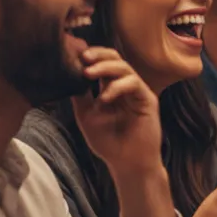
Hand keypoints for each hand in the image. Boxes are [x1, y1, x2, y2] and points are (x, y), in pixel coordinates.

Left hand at [71, 48, 160, 174]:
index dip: (89, 56)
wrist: (127, 163)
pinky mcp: (147, 99)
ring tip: (88, 73)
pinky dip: (117, 86)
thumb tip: (68, 75)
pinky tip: (105, 97)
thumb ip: (81, 96)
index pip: (102, 63)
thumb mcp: (86, 115)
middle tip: (82, 57)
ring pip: (124, 67)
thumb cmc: (108, 142)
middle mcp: (125, 86)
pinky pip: (134, 83)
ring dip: (105, 67)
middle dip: (98, 54)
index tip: (72, 56)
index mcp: (110, 88)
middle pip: (115, 58)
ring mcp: (137, 91)